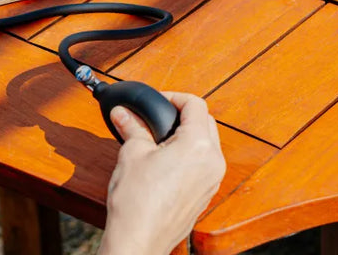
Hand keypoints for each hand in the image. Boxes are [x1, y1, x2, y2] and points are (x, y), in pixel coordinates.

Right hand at [98, 93, 225, 254]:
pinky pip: (205, 164)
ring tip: (160, 140)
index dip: (174, 97)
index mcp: (199, 146)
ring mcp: (212, 180)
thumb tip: (123, 113)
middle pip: (206, 122)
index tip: (157, 101)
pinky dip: (190, 155)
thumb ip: (132, 127)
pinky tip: (166, 161)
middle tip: (158, 118)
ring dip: (188, 135)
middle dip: (183, 115)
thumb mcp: (132, 154)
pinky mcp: (206, 194)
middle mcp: (213, 162)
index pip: (196, 105)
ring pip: (208, 144)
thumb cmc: (137, 202)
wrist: (139, 240)